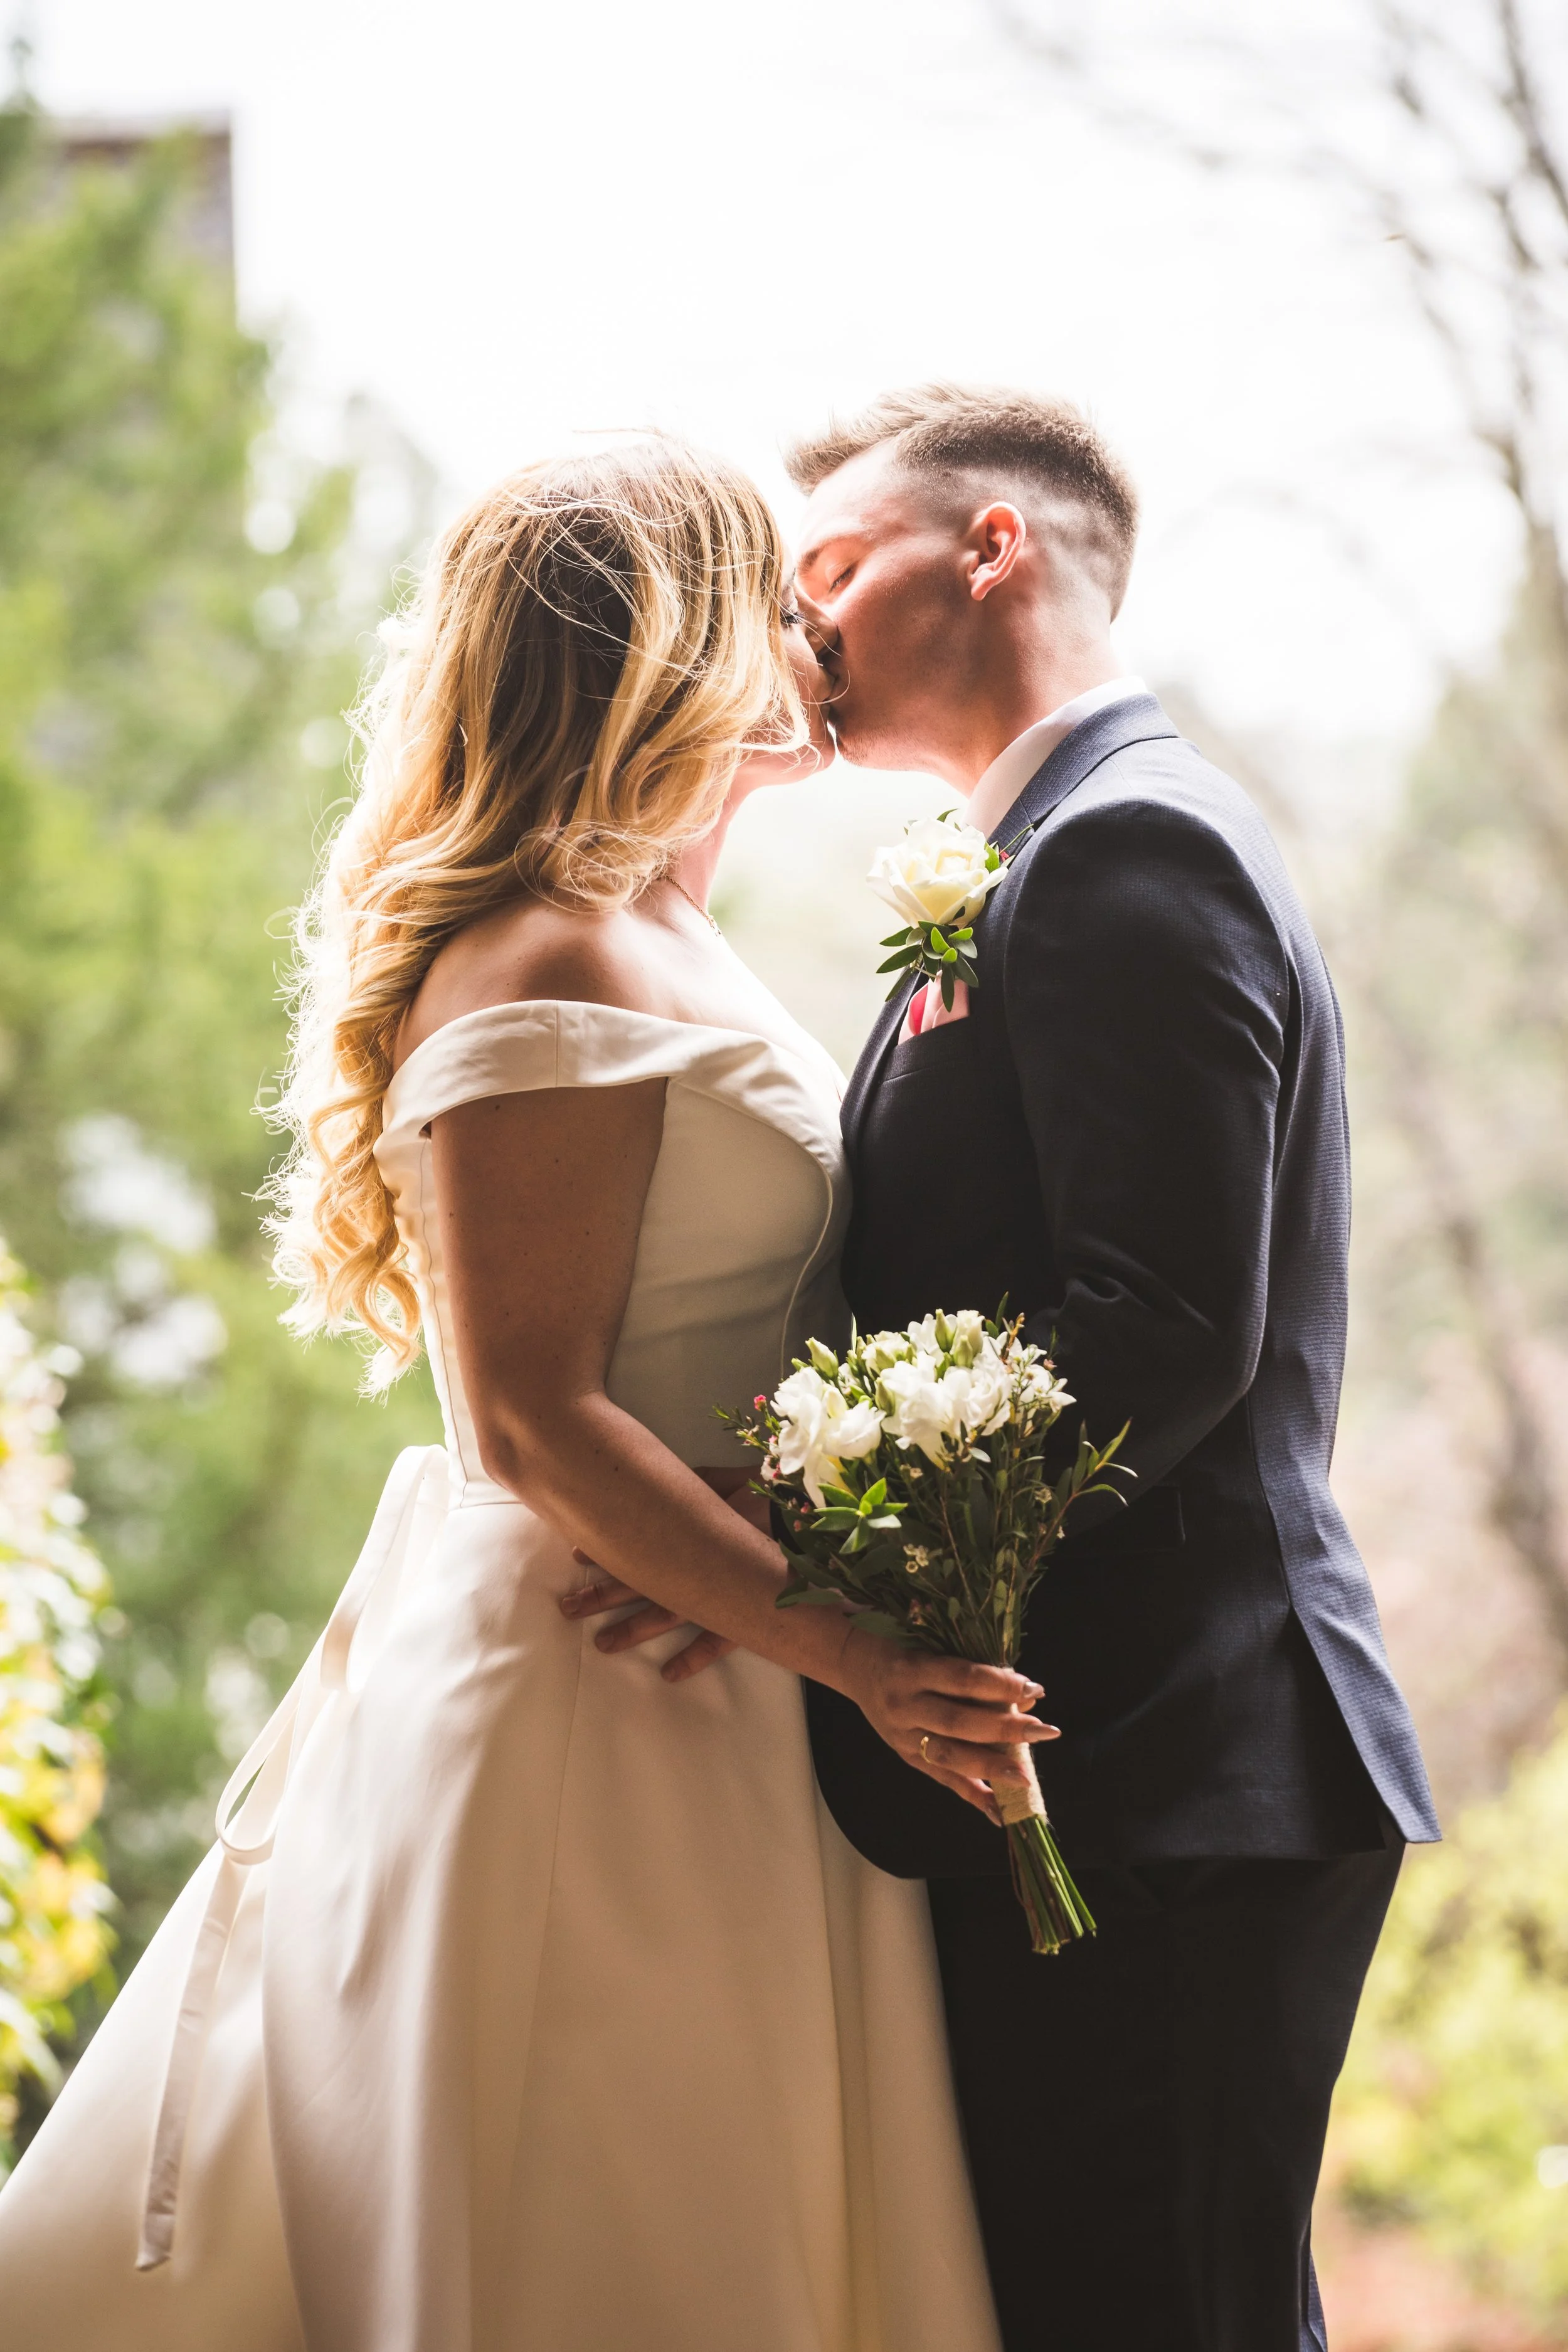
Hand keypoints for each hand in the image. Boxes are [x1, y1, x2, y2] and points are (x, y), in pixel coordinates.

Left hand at [557, 1471, 759, 1681]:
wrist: (817, 1528)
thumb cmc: (775, 1498)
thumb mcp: (734, 1480)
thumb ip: (701, 1483)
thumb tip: (671, 1481)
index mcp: (690, 1530)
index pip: (637, 1542)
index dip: (606, 1549)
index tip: (576, 1557)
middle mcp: (695, 1568)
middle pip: (639, 1583)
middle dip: (601, 1596)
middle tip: (568, 1608)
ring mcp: (717, 1597)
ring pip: (665, 1617)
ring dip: (632, 1631)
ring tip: (602, 1644)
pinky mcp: (744, 1618)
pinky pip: (716, 1643)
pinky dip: (693, 1659)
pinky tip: (668, 1674)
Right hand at [834, 1626, 1058, 1825]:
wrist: (854, 1664)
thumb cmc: (903, 1648)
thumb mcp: (934, 1648)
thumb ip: (976, 1671)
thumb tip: (1028, 1697)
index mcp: (912, 1669)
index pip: (962, 1679)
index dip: (1000, 1684)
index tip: (1036, 1688)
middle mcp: (905, 1704)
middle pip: (959, 1721)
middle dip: (1004, 1728)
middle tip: (1044, 1730)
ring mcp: (902, 1735)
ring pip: (950, 1755)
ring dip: (991, 1767)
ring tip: (1026, 1776)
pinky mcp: (904, 1755)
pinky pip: (941, 1778)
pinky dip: (972, 1795)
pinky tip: (999, 1810)